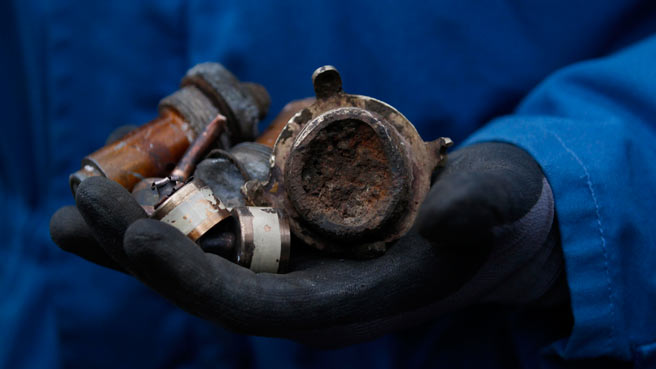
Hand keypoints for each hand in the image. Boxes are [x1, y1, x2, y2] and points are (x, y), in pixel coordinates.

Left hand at [50, 142, 566, 345]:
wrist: (494, 220)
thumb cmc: (498, 214)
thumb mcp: (499, 204)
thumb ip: (480, 210)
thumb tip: (448, 220)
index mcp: (346, 306)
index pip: (254, 309)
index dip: (194, 281)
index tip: (139, 240)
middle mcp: (307, 293)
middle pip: (208, 282)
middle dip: (139, 251)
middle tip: (75, 208)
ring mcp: (296, 263)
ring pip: (204, 255)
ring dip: (138, 228)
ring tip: (79, 198)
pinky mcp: (293, 232)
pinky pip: (222, 225)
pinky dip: (175, 204)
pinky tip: (140, 177)